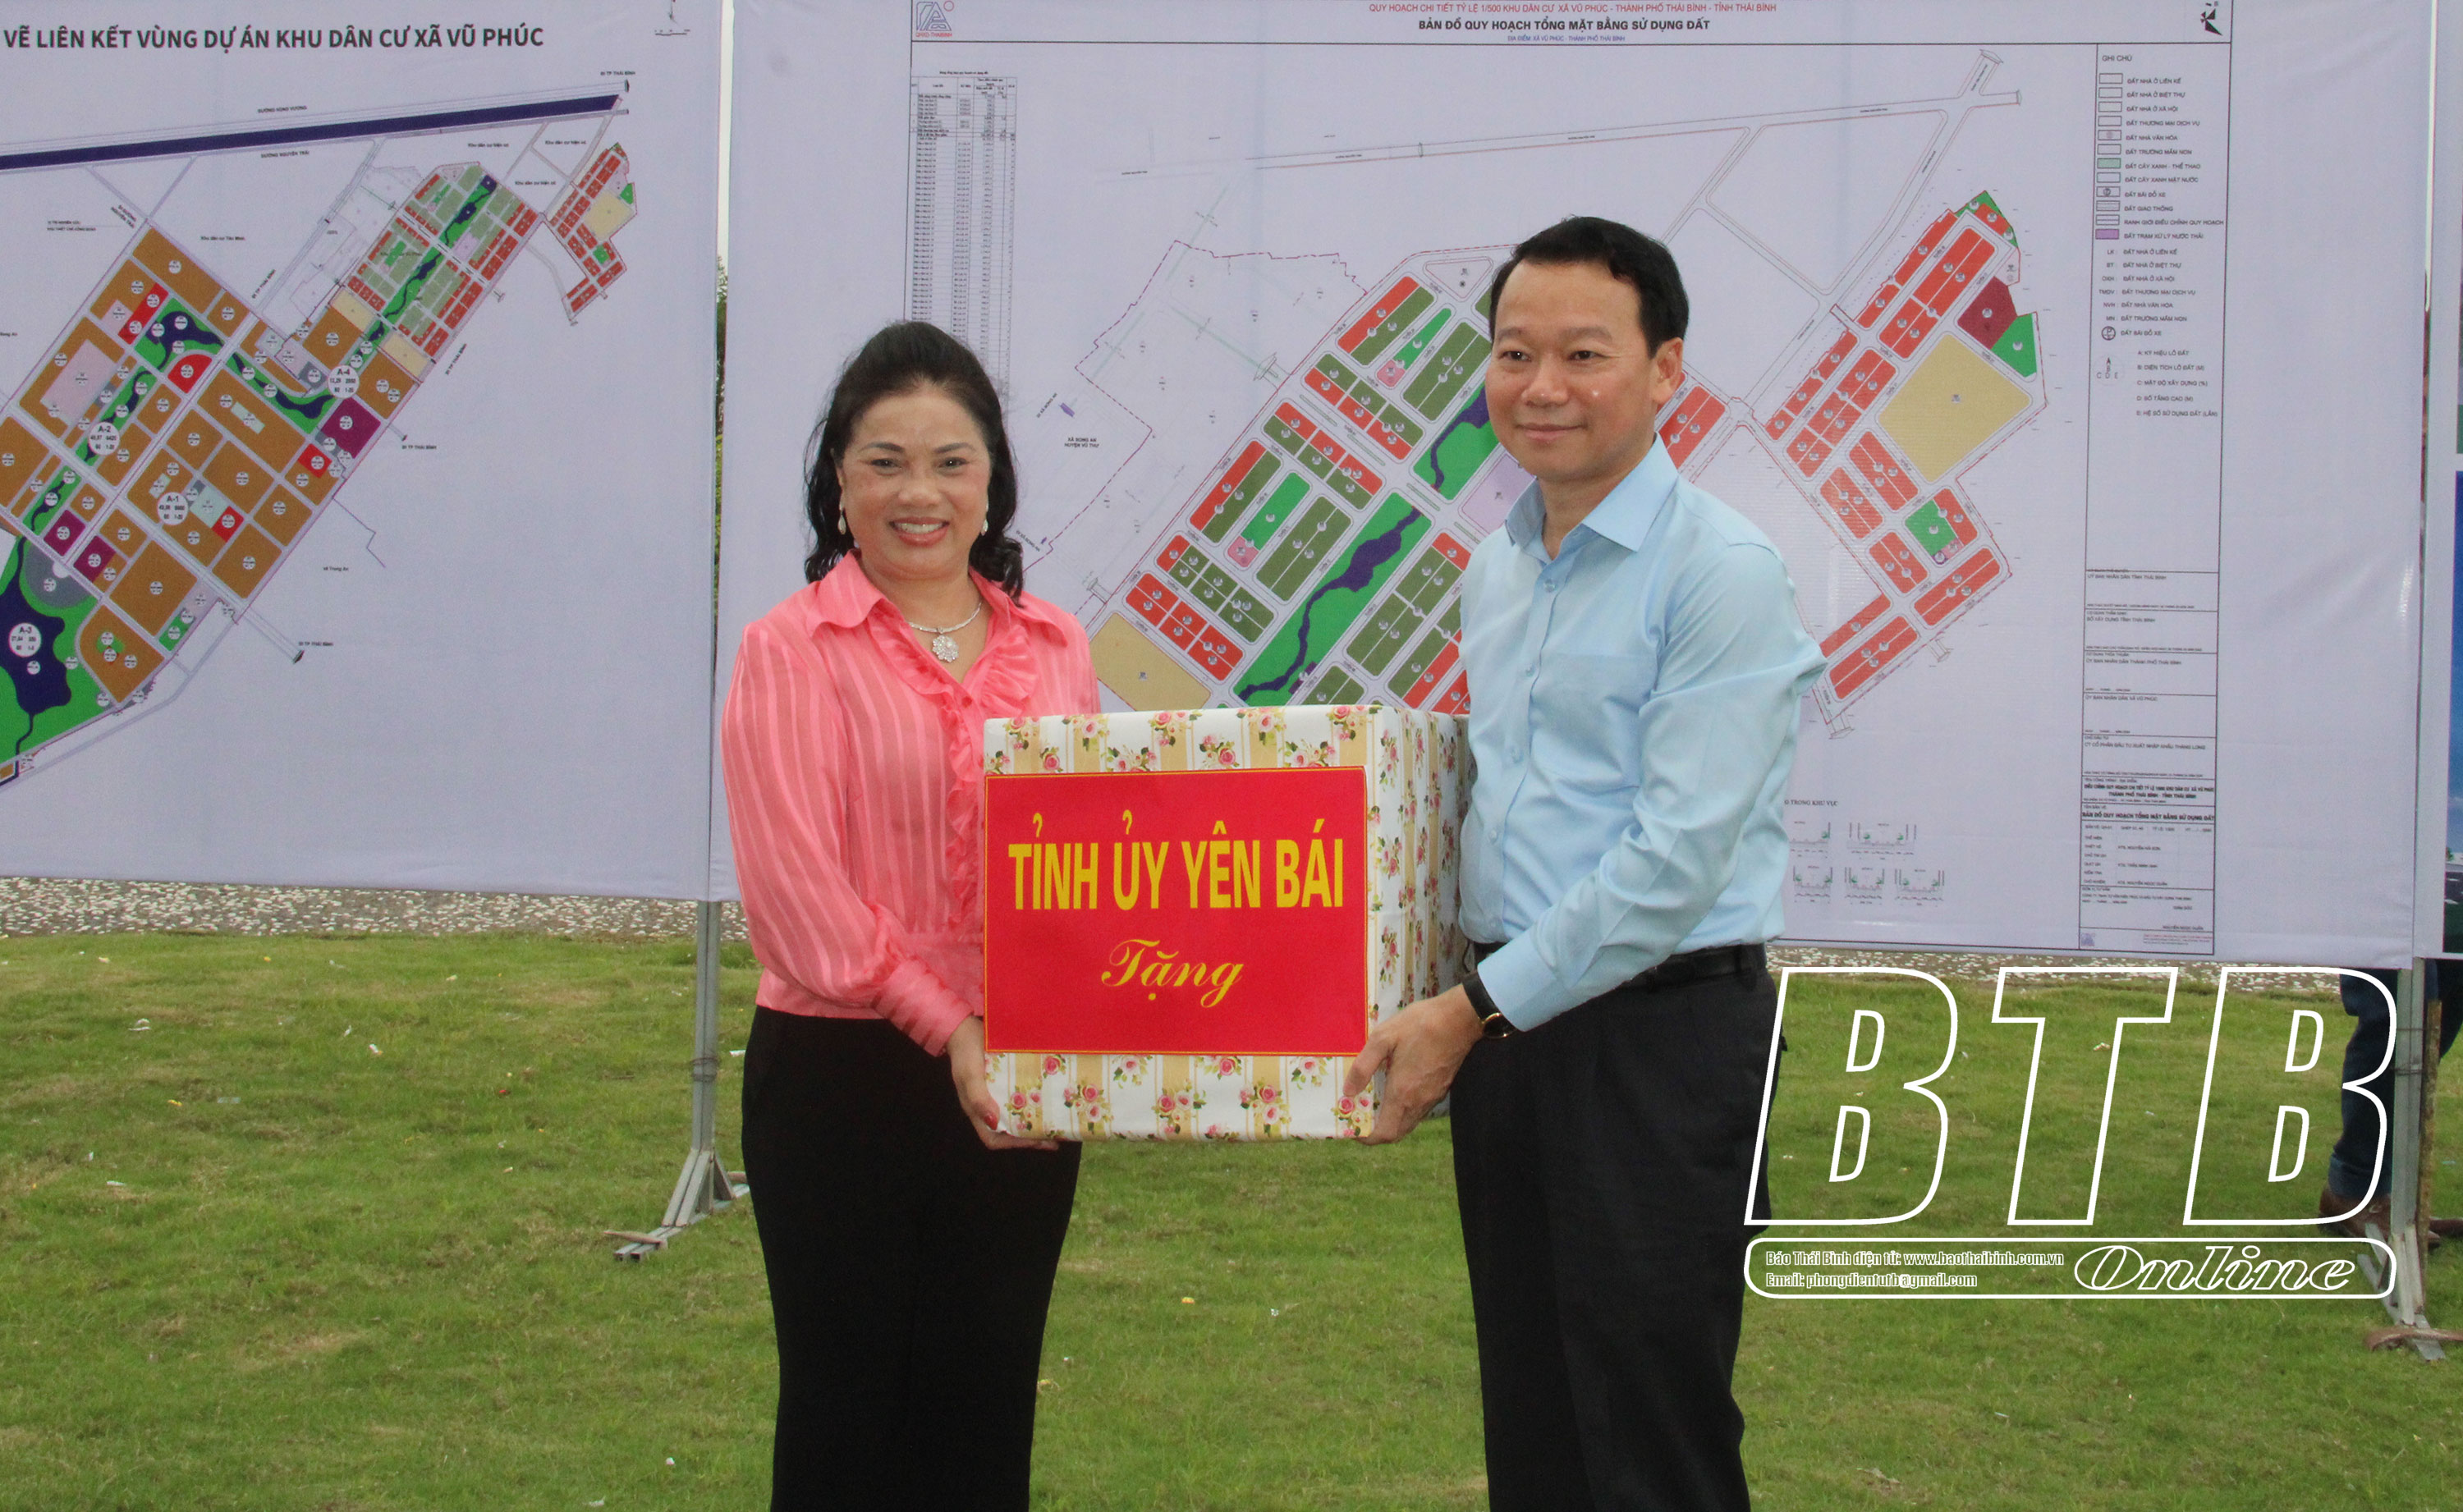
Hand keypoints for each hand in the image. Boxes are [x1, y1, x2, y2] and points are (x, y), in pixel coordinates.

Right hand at [946, 1016, 1059, 1151]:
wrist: (964, 1027)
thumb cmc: (965, 1053)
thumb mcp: (970, 1075)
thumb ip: (978, 1098)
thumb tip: (993, 1121)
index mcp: (976, 1110)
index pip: (993, 1138)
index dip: (1014, 1144)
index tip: (1035, 1140)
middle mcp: (987, 1106)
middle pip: (1009, 1131)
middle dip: (1031, 1137)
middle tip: (1055, 1136)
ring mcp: (996, 1094)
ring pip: (1016, 1116)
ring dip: (1034, 1121)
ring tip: (1056, 1123)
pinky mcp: (1004, 1082)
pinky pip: (1019, 1097)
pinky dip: (1033, 1101)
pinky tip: (1048, 1098)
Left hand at [1343, 984, 1482, 1144]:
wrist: (1460, 1019)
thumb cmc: (1419, 1025)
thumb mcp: (1383, 1038)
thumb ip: (1363, 1067)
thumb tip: (1348, 1092)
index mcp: (1402, 1093)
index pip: (1384, 1134)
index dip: (1366, 1138)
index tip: (1352, 1127)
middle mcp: (1418, 1102)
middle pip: (1396, 1133)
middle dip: (1376, 1131)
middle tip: (1361, 1114)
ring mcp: (1432, 1097)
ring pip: (1408, 1123)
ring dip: (1391, 1121)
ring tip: (1374, 1102)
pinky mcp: (1441, 1089)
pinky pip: (1418, 1111)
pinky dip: (1403, 1111)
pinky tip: (1395, 1090)